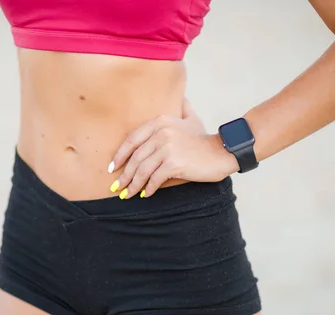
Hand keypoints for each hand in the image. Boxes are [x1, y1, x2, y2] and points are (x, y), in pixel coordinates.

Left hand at [108, 99, 238, 198]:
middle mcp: (161, 132)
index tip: (112, 168)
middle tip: (117, 187)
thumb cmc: (204, 140)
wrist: (222, 152)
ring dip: (133, 185)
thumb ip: (183, 108)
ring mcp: (167, 147)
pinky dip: (149, 188)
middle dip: (124, 175)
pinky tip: (146, 194)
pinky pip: (155, 178)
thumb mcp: (191, 119)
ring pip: (143, 170)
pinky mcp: (174, 163)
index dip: (120, 155)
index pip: (132, 140)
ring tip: (128, 194)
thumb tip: (181, 98)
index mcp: (160, 122)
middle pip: (135, 157)